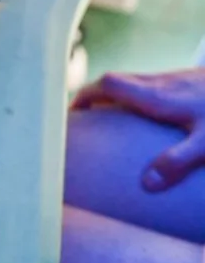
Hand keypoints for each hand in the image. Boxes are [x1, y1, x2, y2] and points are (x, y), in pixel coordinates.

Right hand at [71, 69, 204, 191]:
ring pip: (133, 81)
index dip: (85, 95)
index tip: (73, 112)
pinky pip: (151, 85)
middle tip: (87, 116)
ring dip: (117, 96)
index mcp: (157, 97)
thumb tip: (147, 184)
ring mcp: (175, 78)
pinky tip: (153, 117)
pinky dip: (139, 98)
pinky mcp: (188, 79)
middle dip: (95, 96)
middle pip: (115, 80)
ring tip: (115, 119)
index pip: (108, 85)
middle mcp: (161, 83)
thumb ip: (177, 161)